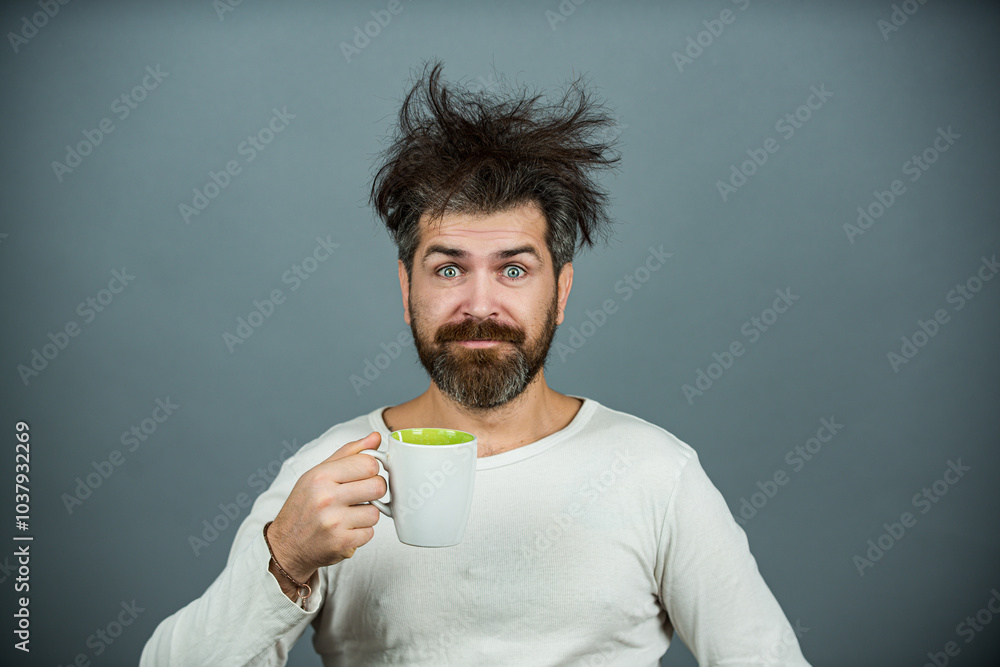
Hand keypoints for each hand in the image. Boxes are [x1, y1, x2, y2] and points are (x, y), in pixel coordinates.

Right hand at [266, 431, 386, 582]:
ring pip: (376, 512)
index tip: (363, 476)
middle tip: (361, 495)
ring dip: (367, 514)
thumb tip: (376, 438)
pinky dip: (361, 532)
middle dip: (374, 491)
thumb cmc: (303, 506)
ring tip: (348, 514)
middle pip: (378, 486)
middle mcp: (326, 498)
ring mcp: (334, 522)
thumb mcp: (318, 473)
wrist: (285, 546)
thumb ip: (349, 453)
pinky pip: (370, 532)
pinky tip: (345, 530)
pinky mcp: (341, 543)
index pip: (369, 463)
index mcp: (321, 476)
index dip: (371, 470)